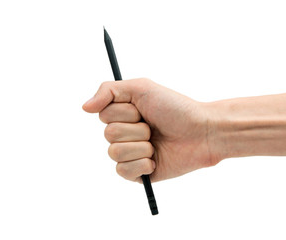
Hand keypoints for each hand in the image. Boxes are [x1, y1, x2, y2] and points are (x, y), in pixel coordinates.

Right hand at [82, 78, 221, 181]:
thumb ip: (109, 90)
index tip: (143, 110)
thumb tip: (84, 107)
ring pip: (114, 152)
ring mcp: (132, 153)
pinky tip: (155, 159)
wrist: (201, 132)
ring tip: (156, 143)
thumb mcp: (141, 88)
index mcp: (124, 115)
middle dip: (135, 129)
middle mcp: (126, 133)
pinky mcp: (139, 172)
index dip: (125, 112)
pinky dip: (141, 164)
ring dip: (140, 145)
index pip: (104, 115)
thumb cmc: (175, 108)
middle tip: (154, 127)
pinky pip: (123, 171)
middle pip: (109, 134)